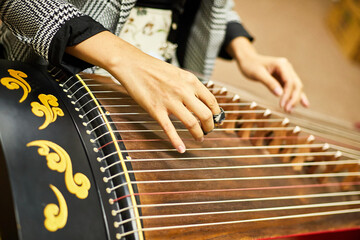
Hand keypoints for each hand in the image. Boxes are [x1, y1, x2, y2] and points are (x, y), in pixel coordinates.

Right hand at [66, 31, 220, 152]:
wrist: (133, 65)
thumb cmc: (154, 69)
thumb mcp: (178, 73)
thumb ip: (190, 87)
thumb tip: (200, 102)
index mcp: (190, 81)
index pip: (211, 101)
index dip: (216, 113)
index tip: (215, 119)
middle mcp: (183, 91)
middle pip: (205, 114)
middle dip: (210, 126)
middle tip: (208, 130)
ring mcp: (169, 101)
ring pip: (191, 123)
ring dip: (198, 134)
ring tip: (199, 138)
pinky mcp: (156, 110)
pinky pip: (169, 129)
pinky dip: (177, 141)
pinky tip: (181, 149)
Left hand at [227, 37, 308, 111]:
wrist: (247, 60)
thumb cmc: (250, 65)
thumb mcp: (257, 74)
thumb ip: (269, 83)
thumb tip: (280, 94)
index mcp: (282, 64)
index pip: (289, 81)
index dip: (287, 94)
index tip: (282, 105)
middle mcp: (287, 67)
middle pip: (296, 84)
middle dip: (293, 98)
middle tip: (287, 110)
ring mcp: (286, 73)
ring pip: (296, 87)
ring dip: (295, 99)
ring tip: (290, 110)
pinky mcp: (283, 78)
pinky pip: (292, 88)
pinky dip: (296, 96)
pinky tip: (304, 104)